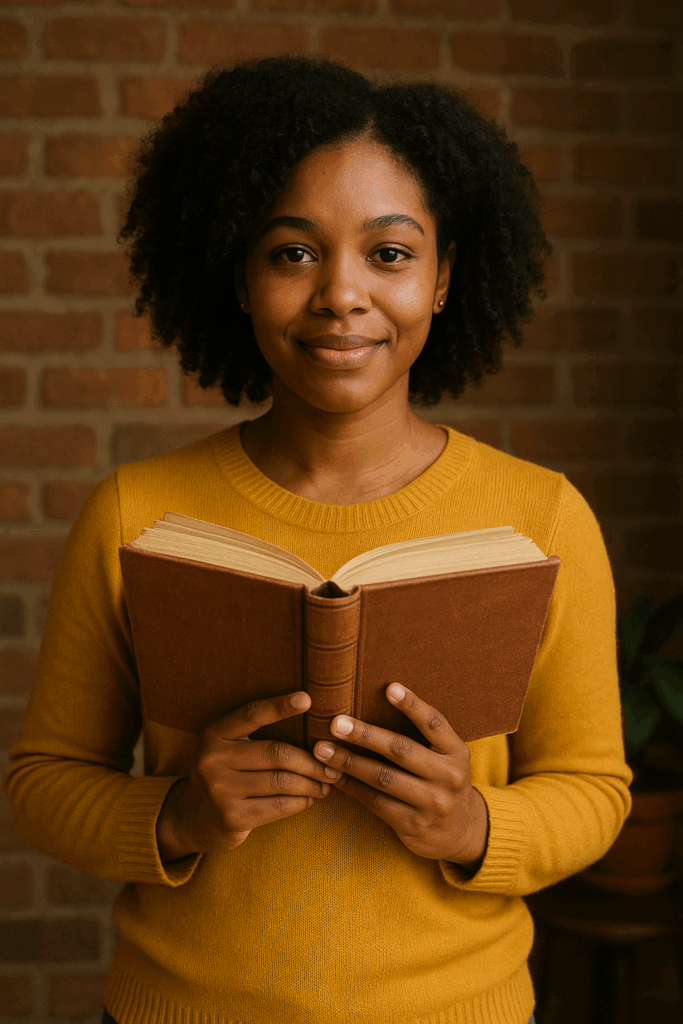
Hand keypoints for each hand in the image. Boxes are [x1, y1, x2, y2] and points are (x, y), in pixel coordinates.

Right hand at [156, 691, 340, 861]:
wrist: (194, 818)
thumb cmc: (226, 775)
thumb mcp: (228, 749)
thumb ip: (256, 736)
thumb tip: (310, 729)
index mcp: (214, 734)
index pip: (251, 714)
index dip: (279, 706)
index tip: (307, 699)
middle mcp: (213, 759)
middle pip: (276, 753)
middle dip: (312, 761)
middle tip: (333, 767)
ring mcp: (220, 790)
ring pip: (282, 781)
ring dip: (312, 783)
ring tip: (326, 784)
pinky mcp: (232, 817)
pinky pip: (279, 806)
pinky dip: (302, 802)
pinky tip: (310, 799)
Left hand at [312, 684, 488, 870]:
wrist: (461, 832)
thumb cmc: (442, 780)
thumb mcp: (446, 756)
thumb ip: (424, 734)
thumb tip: (381, 698)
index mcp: (457, 752)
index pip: (434, 723)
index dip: (413, 705)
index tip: (389, 687)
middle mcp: (448, 777)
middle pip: (401, 750)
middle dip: (365, 735)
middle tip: (336, 723)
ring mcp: (432, 803)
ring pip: (383, 778)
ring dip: (349, 762)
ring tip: (322, 749)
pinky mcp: (413, 825)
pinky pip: (375, 802)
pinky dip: (351, 786)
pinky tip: (334, 775)